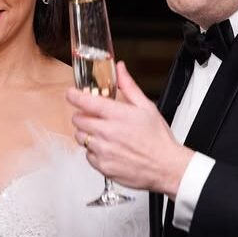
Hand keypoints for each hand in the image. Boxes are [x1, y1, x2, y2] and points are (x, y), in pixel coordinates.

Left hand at [66, 61, 192, 197]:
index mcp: (117, 115)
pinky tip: (108, 149)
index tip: (71, 94)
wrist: (166, 167)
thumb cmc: (158, 139)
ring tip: (102, 134)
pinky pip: (87, 155)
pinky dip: (94, 151)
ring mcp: (103, 150)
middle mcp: (107, 132)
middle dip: (83, 115)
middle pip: (77, 119)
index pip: (85, 101)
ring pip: (80, 137)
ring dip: (87, 133)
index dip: (74, 95)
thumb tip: (120, 69)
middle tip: (94, 117)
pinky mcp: (102, 166)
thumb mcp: (147, 107)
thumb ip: (129, 86)